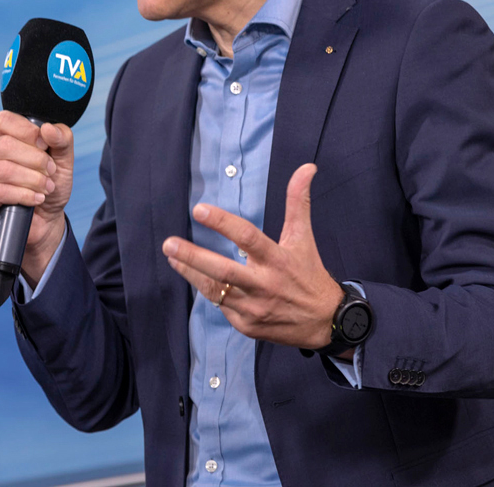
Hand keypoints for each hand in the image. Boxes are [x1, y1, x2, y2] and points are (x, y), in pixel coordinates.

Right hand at [0, 111, 74, 285]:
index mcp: (0, 139)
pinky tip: (36, 199)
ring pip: (3, 169)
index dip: (26, 130)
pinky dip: (24, 195)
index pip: (3, 120)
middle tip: (51, 172)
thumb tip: (48, 128)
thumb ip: (62, 140)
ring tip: (47, 188)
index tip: (45, 145)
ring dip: (32, 179)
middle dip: (35, 159)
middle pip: (5, 145)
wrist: (45, 222)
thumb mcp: (63, 162)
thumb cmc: (48, 187)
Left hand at [160, 164, 343, 349]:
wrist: (325, 323)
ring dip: (190, 272)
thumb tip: (306, 167)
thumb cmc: (309, 274)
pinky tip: (195, 276)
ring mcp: (254, 308)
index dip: (222, 223)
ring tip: (171, 256)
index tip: (199, 209)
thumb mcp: (303, 238)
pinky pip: (221, 305)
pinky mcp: (246, 325)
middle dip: (193, 257)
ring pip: (214, 290)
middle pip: (223, 271)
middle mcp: (264, 285)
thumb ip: (298, 202)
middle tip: (168, 243)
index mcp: (277, 260)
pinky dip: (207, 290)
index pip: (247, 237)